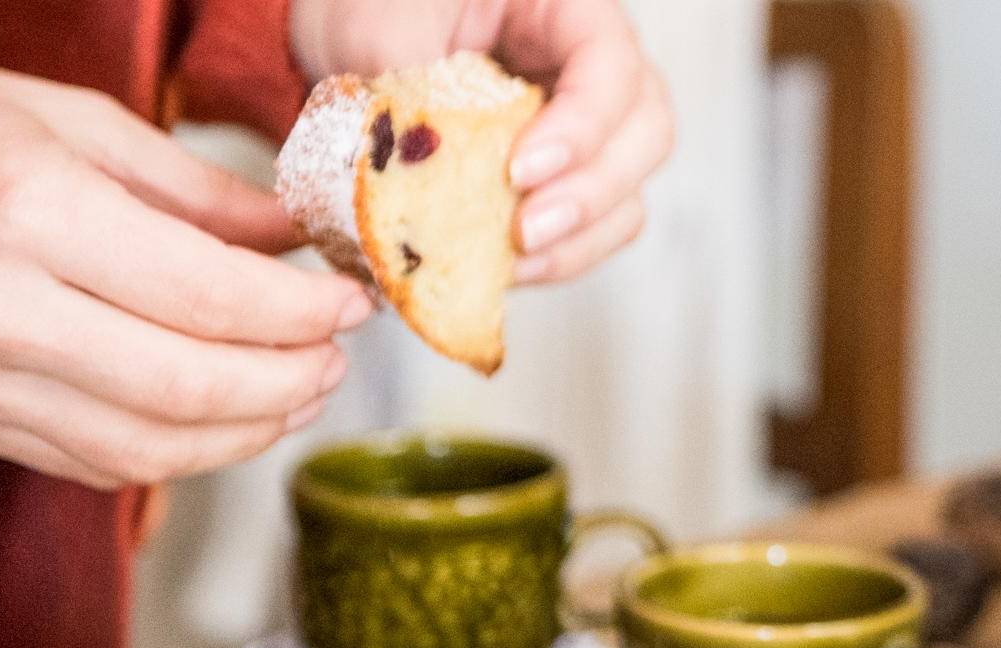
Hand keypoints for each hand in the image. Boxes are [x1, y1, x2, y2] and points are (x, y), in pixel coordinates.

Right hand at [0, 68, 370, 489]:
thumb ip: (192, 188)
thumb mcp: (65, 124)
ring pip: (156, 446)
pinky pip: (106, 465)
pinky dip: (187, 453)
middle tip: (334, 358)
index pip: (209, 293)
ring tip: (301, 392)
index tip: (350, 304)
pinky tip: (231, 420)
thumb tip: (296, 239)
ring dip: (252, 431)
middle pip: (193, 385)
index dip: (300, 311)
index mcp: (27, 208)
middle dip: (290, 380)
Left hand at [290, 0, 674, 284]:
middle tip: (525, 230)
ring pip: (630, 193)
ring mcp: (592, 128)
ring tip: (514, 260)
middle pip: (647, 133)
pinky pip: (595, 230)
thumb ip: (412, 88)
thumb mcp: (382, 23)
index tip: (520, 171)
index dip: (582, 125)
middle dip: (590, 193)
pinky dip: (560, 256)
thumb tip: (425, 177)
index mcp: (566, 5)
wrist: (353, 38)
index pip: (612, 64)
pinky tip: (507, 267)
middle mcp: (595, 65)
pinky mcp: (569, 181)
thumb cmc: (373, 7)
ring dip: (580, 239)